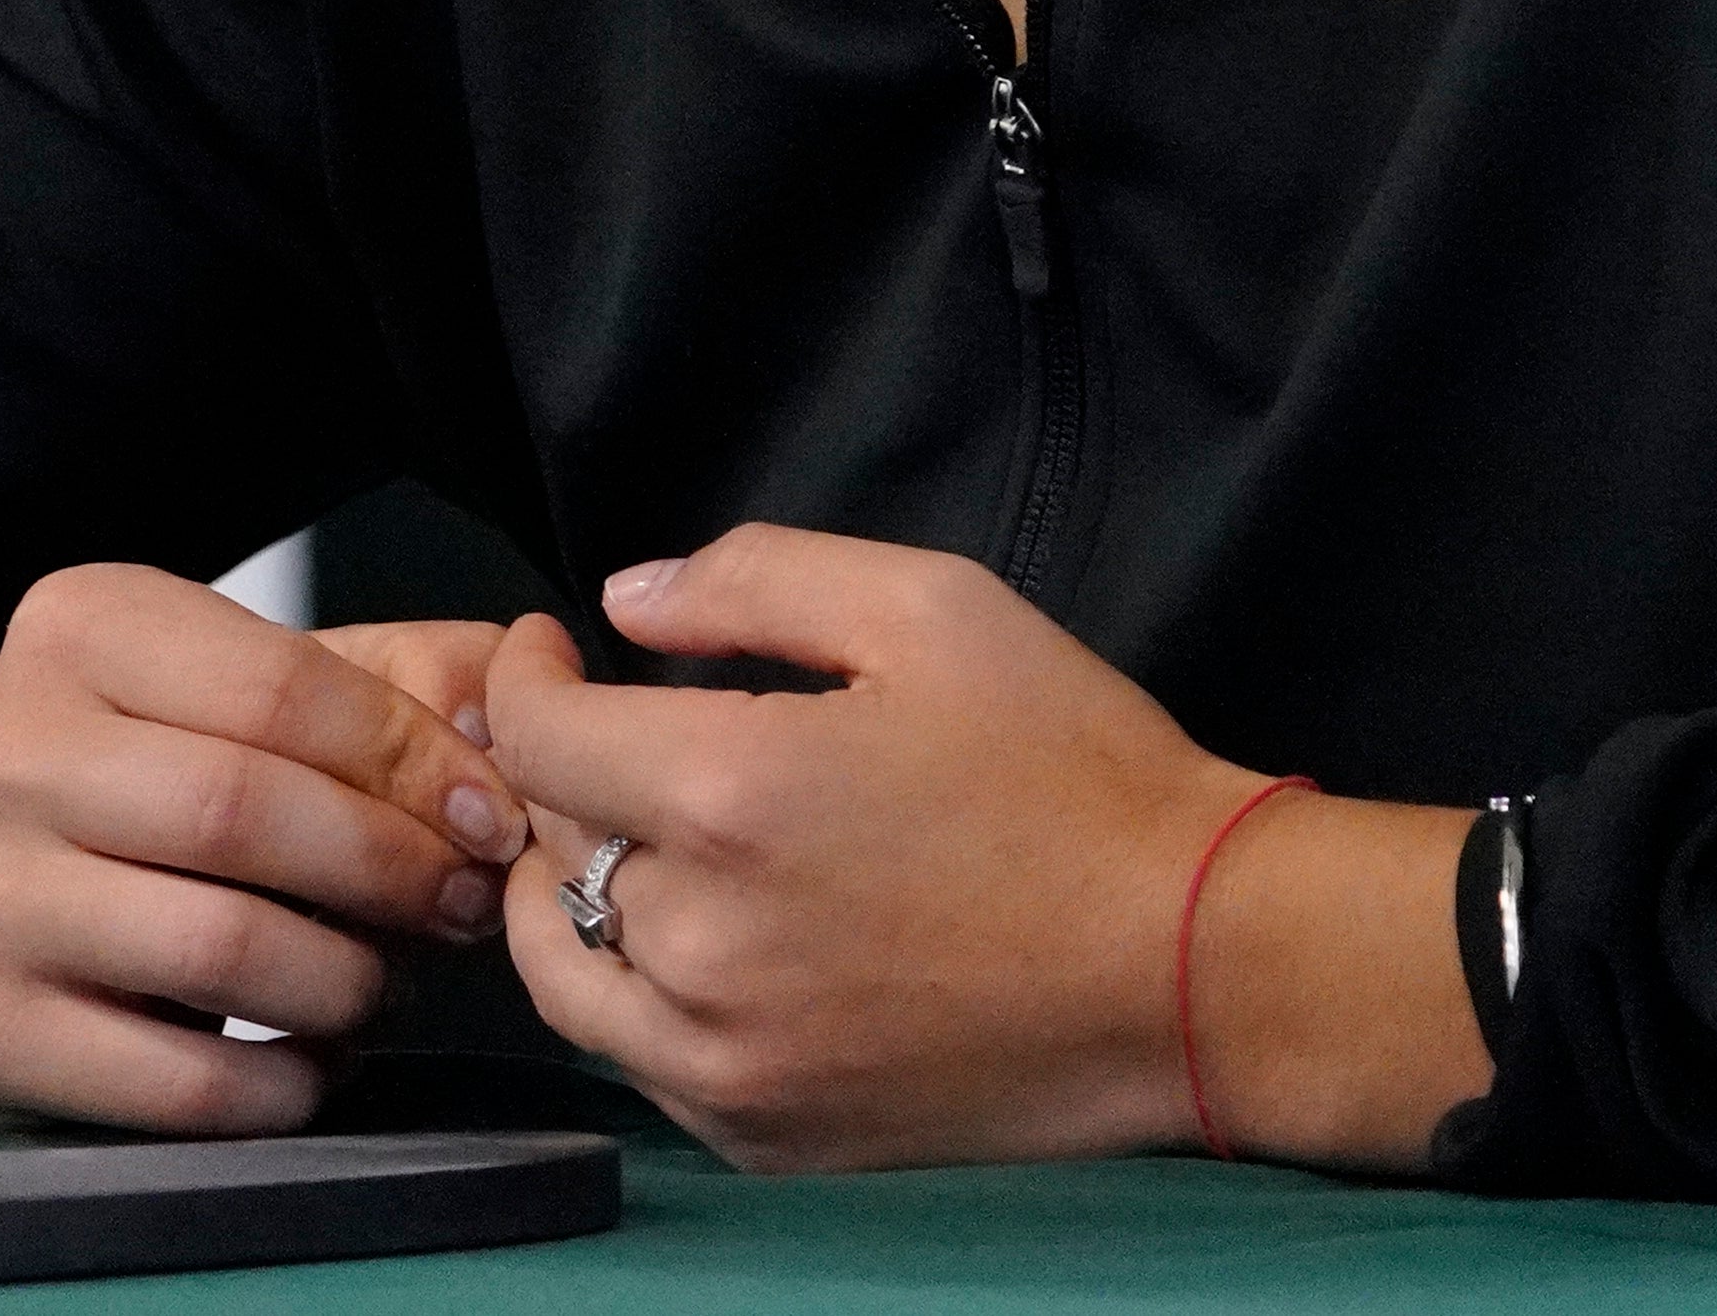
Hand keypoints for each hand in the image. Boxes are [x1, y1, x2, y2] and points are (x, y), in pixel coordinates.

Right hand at [0, 565, 528, 1134]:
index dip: (412, 758)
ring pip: (216, 948)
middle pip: (240, 811)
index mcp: (83, 628)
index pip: (280, 685)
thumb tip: (522, 691)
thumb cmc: (166, 773)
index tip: (490, 815)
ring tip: (383, 981)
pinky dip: (284, 1080)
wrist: (0, 885)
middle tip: (461, 903)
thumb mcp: (274, 681)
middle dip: (389, 867)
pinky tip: (314, 1052)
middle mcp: (8, 752)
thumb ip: (411, 674)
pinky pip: (179, 1080)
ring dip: (345, 979)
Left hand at [481, 525, 1481, 1173]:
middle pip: (543, 850)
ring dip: (570, 898)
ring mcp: (725, 1059)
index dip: (525, 678)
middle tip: (616, 741)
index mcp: (726, 794)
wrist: (1190, 963)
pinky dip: (635, 998)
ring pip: (564, 973)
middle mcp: (699, 940)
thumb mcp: (932, 609)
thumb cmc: (1071, 768)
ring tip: (626, 846)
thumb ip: (755, 581)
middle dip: (562, 779)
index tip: (556, 651)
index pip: (532, 737)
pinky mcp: (764, 1136)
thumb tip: (623, 601)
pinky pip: (636, 1062)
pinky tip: (697, 947)